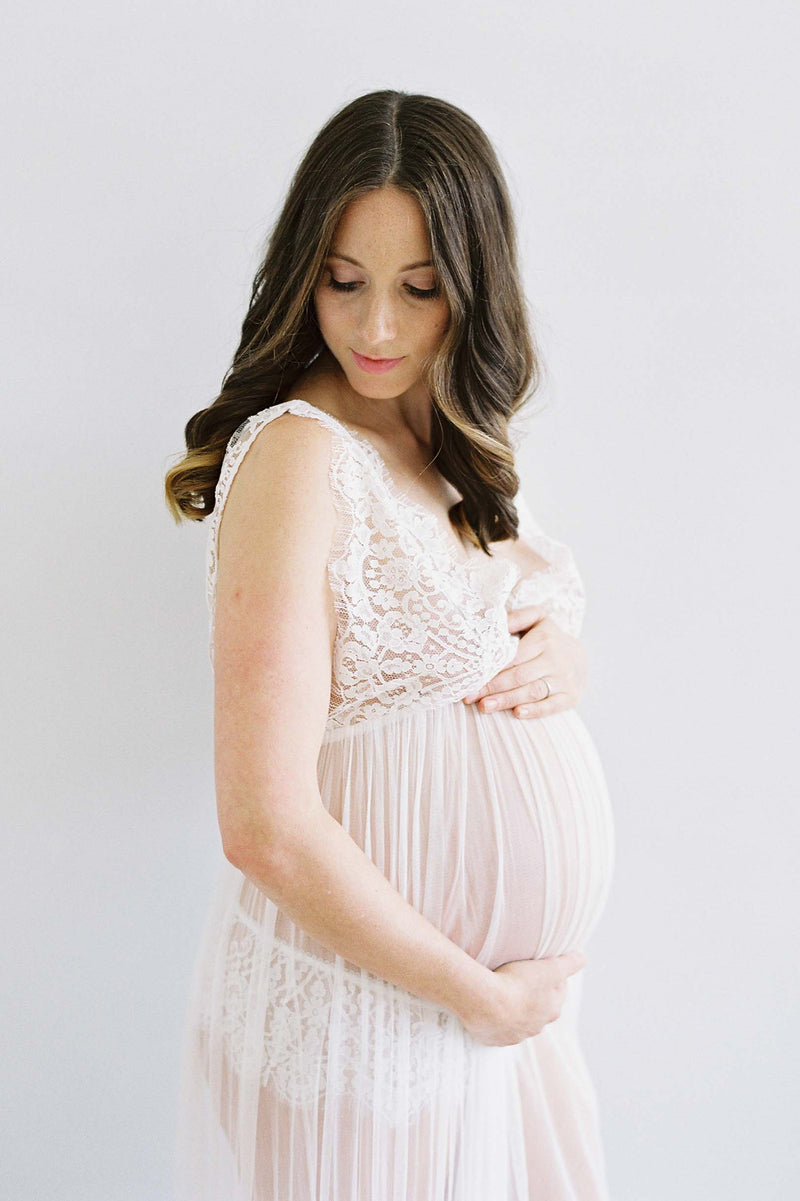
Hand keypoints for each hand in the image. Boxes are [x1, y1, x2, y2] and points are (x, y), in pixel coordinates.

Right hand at [460, 951, 586, 1045]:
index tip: (543, 967)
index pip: (558, 992)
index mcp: (551, 1011)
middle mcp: (536, 1027)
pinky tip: (490, 1007)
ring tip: (502, 992)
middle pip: (539, 1008)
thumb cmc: (519, 984)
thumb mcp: (550, 968)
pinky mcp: (494, 1038)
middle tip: (522, 978)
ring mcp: (514, 1035)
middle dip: (534, 996)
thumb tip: (583, 958)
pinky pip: (498, 1028)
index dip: (553, 978)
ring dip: (515, 1009)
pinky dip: (496, 1019)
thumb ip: (569, 963)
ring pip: (519, 1020)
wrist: (485, 1004)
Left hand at [462, 605, 586, 717]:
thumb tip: (493, 620)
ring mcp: (565, 679)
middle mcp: (556, 659)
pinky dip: (535, 711)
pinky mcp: (571, 696)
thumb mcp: (537, 620)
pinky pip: (552, 706)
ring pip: (533, 691)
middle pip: (520, 675)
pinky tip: (517, 713)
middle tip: (469, 696)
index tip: (470, 678)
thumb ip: (517, 617)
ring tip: (485, 707)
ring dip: (508, 700)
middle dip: (493, 687)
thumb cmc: (548, 638)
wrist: (580, 657)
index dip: (491, 668)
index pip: (513, 656)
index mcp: (544, 639)